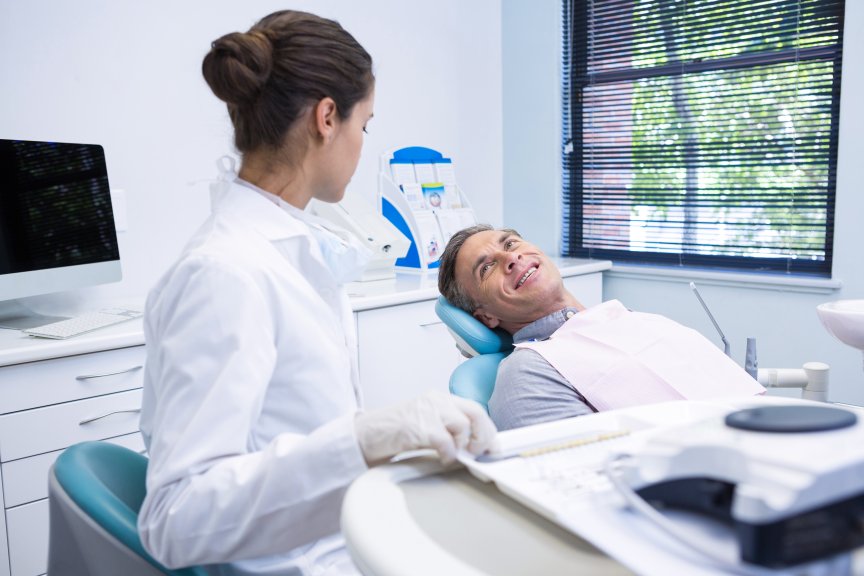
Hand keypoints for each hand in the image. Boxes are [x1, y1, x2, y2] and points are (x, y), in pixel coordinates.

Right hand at [355, 390, 497, 465]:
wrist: (367, 434)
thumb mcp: (426, 422)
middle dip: (483, 435)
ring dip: (462, 445)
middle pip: (475, 412)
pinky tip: (442, 458)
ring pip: (462, 425)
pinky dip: (448, 454)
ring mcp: (427, 411)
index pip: (474, 408)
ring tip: (453, 455)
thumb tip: (475, 445)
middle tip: (478, 451)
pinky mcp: (419, 426)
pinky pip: (445, 442)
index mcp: (440, 398)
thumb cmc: (396, 432)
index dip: (488, 429)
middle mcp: (436, 400)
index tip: (493, 446)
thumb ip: (449, 428)